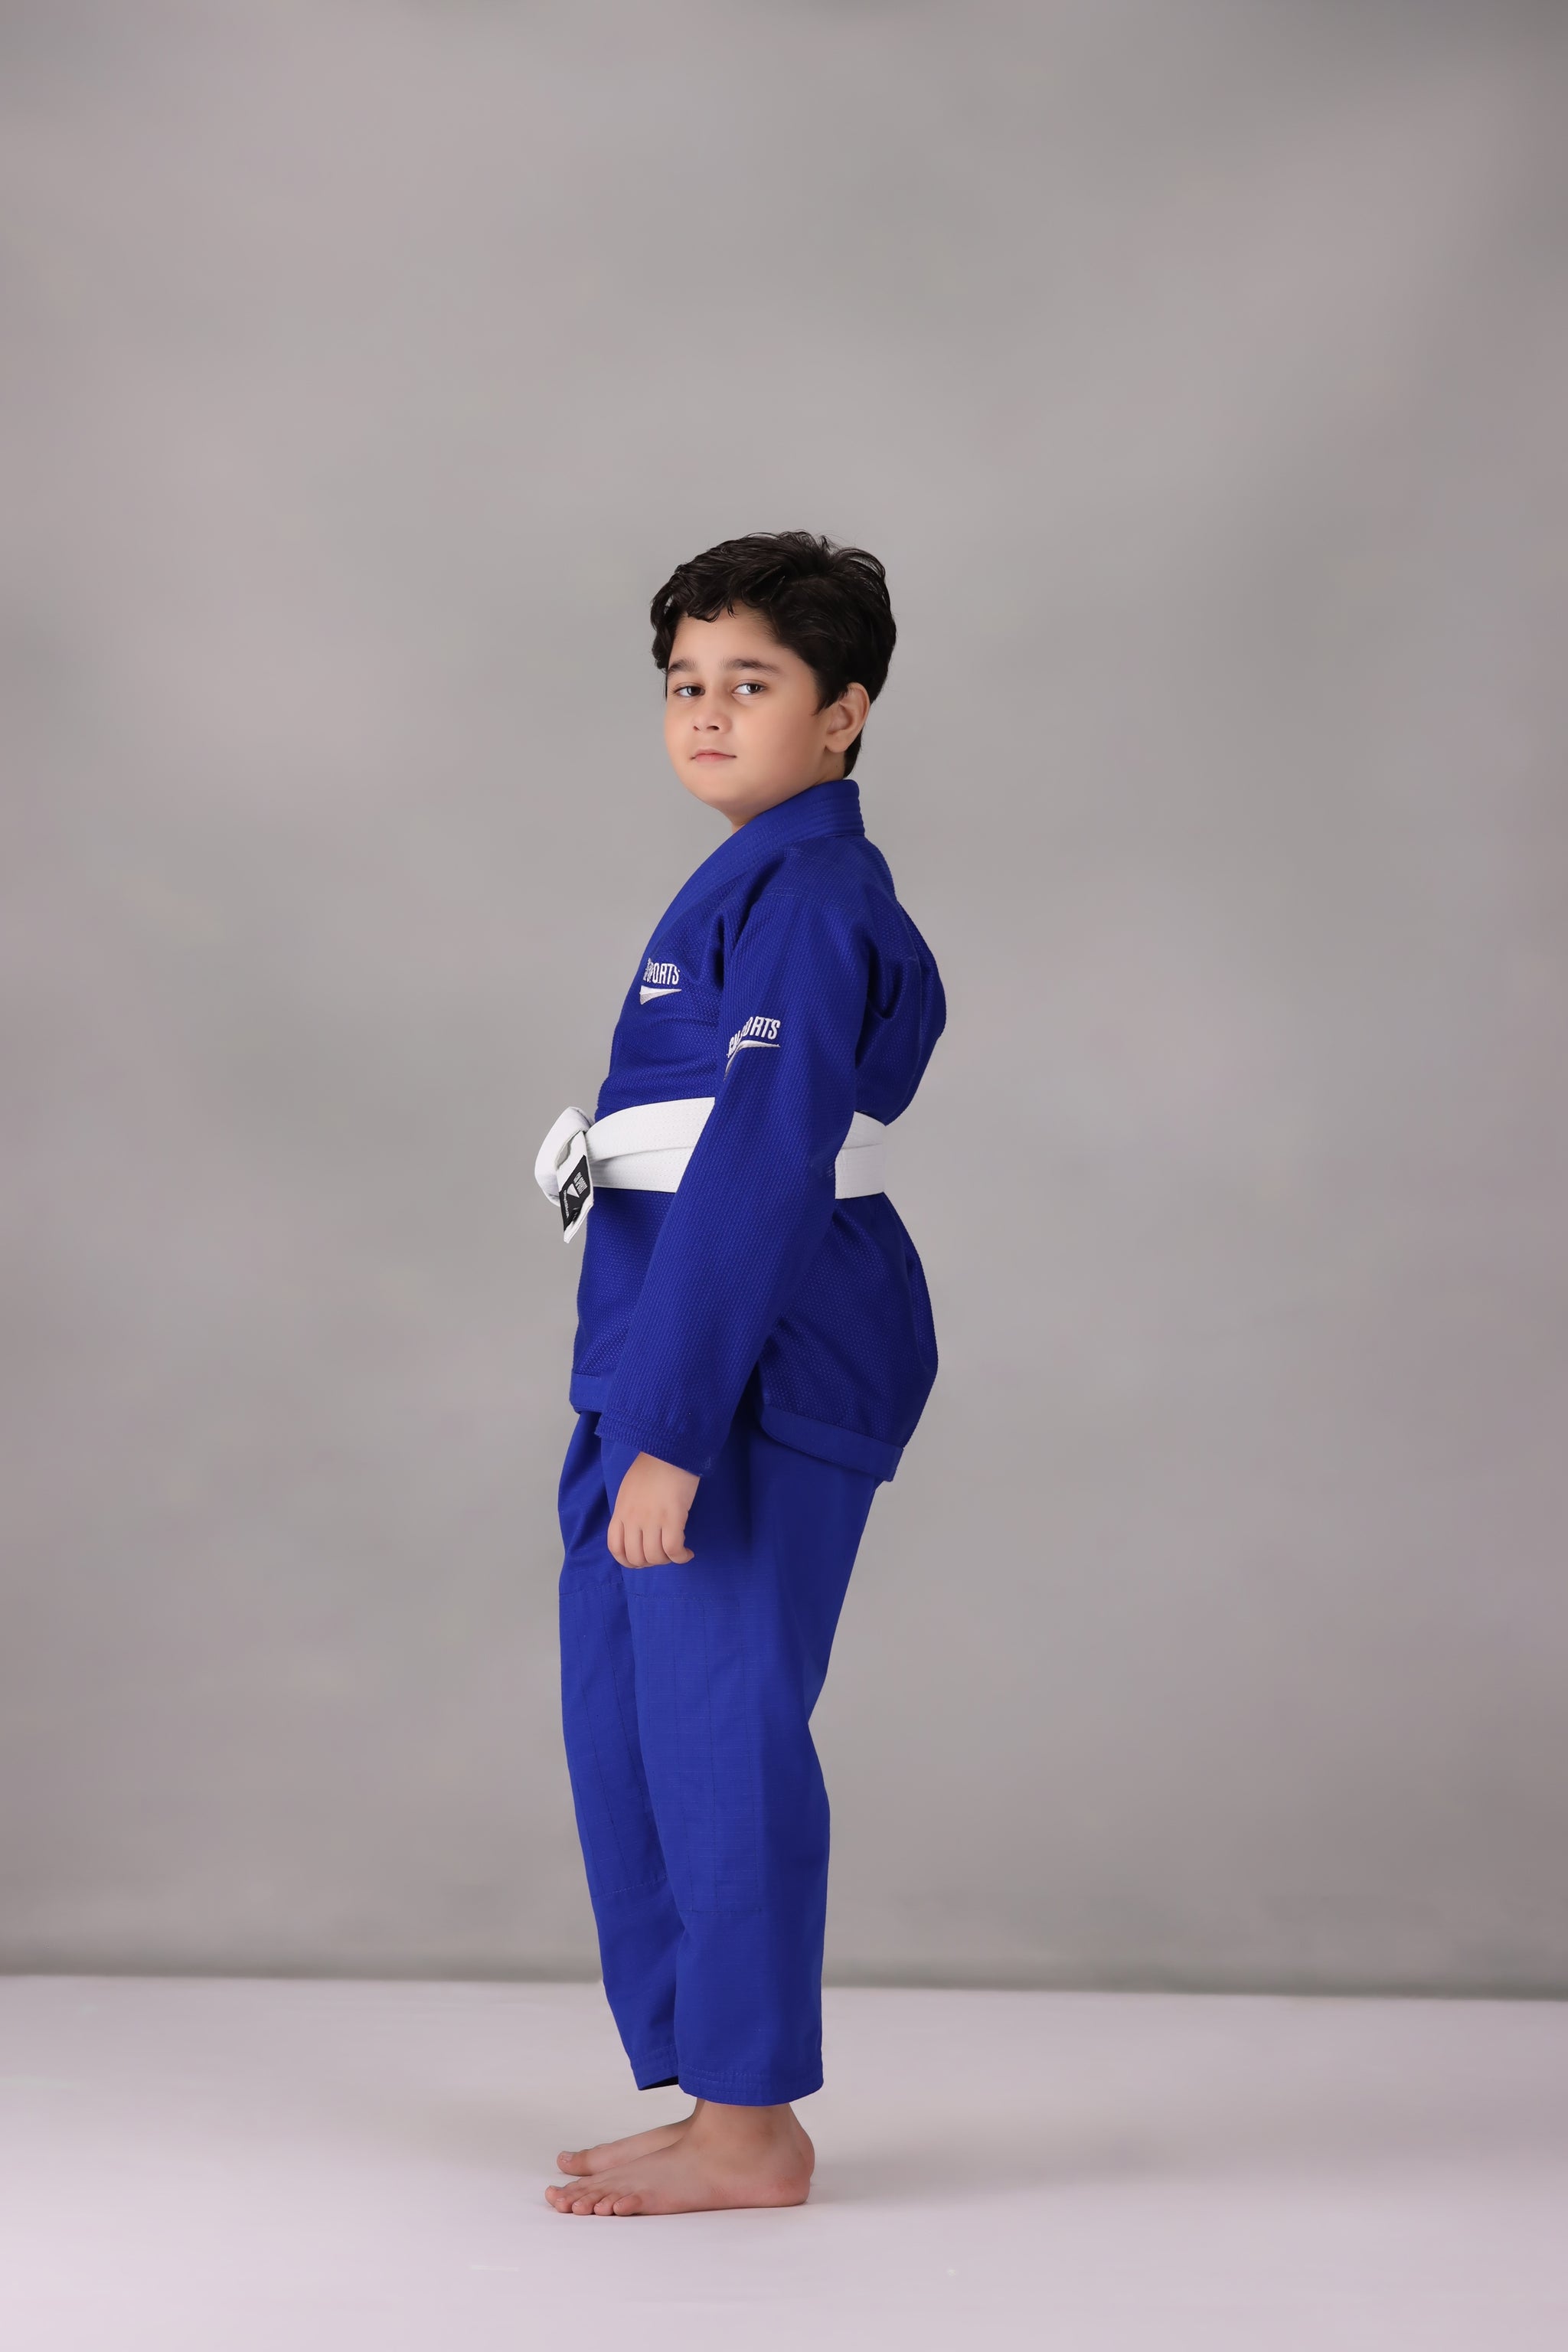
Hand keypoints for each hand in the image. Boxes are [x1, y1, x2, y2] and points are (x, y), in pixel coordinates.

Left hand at [608, 1452, 698, 1567]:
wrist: (670, 1449)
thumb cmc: (653, 1466)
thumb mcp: (630, 1489)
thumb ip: (629, 1511)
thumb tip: (637, 1530)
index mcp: (621, 1511)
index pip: (615, 1548)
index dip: (628, 1561)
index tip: (641, 1560)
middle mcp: (633, 1519)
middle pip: (636, 1557)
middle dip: (650, 1563)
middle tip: (663, 1555)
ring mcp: (652, 1519)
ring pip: (655, 1557)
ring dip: (667, 1560)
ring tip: (676, 1552)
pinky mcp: (672, 1517)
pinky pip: (673, 1549)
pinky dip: (681, 1557)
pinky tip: (687, 1553)